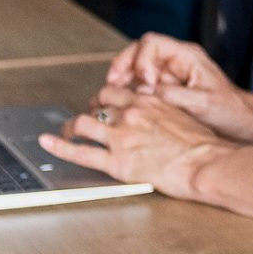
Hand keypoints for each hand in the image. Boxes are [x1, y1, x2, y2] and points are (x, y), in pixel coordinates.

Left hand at [42, 95, 232, 199]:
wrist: (205, 162)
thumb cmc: (202, 144)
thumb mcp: (183, 115)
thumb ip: (163, 111)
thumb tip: (157, 114)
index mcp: (149, 101)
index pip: (116, 91)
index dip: (104, 98)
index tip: (101, 104)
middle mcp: (131, 114)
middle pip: (97, 103)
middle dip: (87, 110)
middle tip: (83, 120)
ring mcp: (121, 137)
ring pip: (84, 124)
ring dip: (71, 127)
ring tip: (65, 132)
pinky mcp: (116, 162)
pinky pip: (80, 152)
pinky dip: (59, 146)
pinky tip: (47, 142)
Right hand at [103, 34, 252, 144]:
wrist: (241, 123)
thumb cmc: (229, 110)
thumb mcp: (203, 103)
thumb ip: (173, 96)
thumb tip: (145, 91)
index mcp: (187, 56)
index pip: (153, 44)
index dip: (142, 60)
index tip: (144, 82)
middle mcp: (175, 62)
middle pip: (139, 52)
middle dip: (123, 66)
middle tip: (113, 84)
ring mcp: (168, 76)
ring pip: (136, 68)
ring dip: (122, 79)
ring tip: (111, 95)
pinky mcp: (164, 91)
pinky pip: (139, 86)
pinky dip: (127, 92)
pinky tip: (122, 104)